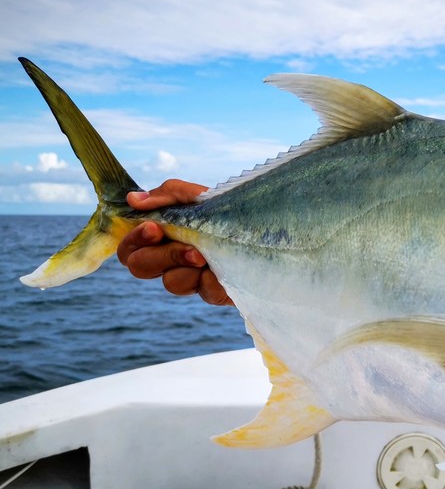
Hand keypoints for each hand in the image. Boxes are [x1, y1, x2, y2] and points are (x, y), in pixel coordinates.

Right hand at [117, 179, 233, 305]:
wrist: (271, 230)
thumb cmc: (229, 211)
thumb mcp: (200, 197)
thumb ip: (169, 194)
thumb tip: (133, 199)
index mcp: (161, 238)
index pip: (129, 248)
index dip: (135, 240)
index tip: (154, 228)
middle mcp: (171, 261)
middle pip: (140, 267)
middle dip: (164, 255)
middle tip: (189, 248)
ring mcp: (193, 278)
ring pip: (171, 283)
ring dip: (187, 268)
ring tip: (207, 256)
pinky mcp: (216, 293)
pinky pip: (206, 293)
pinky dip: (213, 282)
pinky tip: (222, 273)